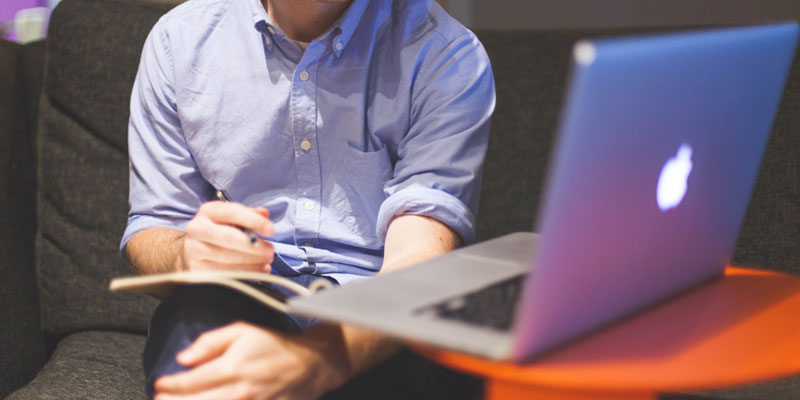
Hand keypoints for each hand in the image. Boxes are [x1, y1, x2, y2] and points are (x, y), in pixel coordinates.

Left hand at [153, 321, 347, 399]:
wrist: (312, 362)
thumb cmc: (275, 344)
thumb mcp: (243, 331)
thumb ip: (210, 342)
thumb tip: (183, 356)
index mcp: (233, 367)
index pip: (192, 381)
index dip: (171, 384)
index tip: (159, 383)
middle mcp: (240, 390)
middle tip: (160, 399)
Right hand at [179, 201, 274, 271]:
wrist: (193, 250)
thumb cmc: (219, 231)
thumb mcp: (232, 218)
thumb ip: (249, 215)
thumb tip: (264, 214)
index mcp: (208, 211)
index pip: (231, 212)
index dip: (253, 220)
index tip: (270, 230)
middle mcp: (197, 229)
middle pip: (228, 237)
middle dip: (253, 246)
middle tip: (270, 251)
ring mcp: (195, 251)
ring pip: (227, 258)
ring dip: (252, 262)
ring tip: (266, 261)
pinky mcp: (197, 270)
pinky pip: (225, 274)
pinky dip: (246, 273)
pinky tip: (258, 270)